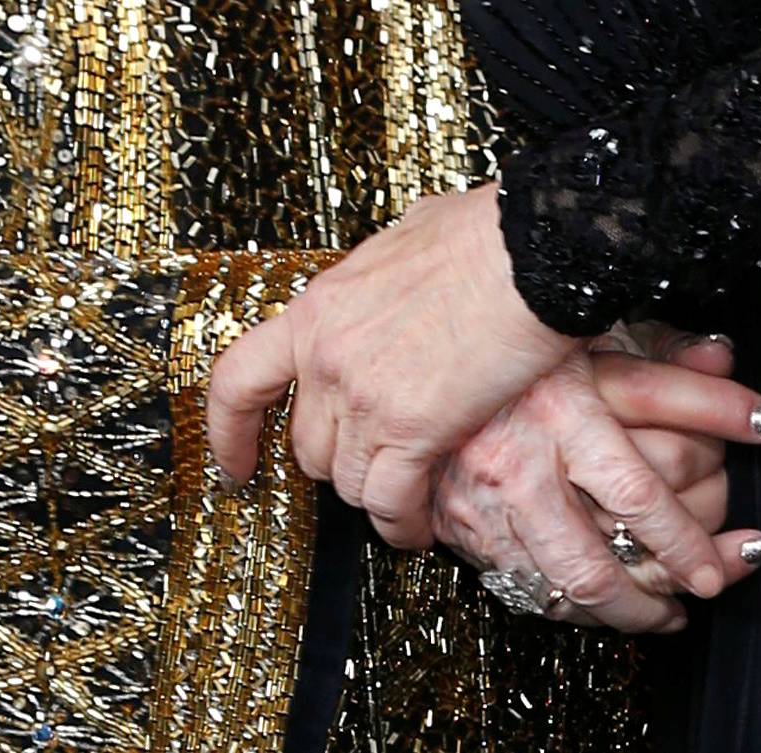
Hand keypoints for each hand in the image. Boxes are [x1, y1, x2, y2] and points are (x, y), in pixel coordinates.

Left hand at [208, 185, 594, 562]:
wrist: (530, 249)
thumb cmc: (486, 236)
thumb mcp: (407, 238)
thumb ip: (383, 279)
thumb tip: (394, 282)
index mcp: (320, 307)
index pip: (240, 380)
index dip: (230, 432)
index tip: (236, 464)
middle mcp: (328, 356)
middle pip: (307, 446)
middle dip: (342, 461)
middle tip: (378, 462)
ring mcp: (364, 396)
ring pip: (347, 482)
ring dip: (378, 494)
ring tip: (410, 497)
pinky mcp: (411, 430)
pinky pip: (389, 504)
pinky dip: (403, 525)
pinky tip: (422, 525)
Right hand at [431, 335, 760, 633]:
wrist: (396, 379)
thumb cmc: (497, 352)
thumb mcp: (576, 334)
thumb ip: (652, 348)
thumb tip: (725, 355)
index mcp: (561, 377)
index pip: (664, 399)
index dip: (727, 413)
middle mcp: (533, 438)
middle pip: (640, 500)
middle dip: (696, 541)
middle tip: (734, 557)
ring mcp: (500, 495)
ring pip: (590, 569)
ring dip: (648, 598)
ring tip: (687, 602)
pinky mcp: (474, 535)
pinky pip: (544, 592)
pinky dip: (591, 612)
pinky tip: (628, 607)